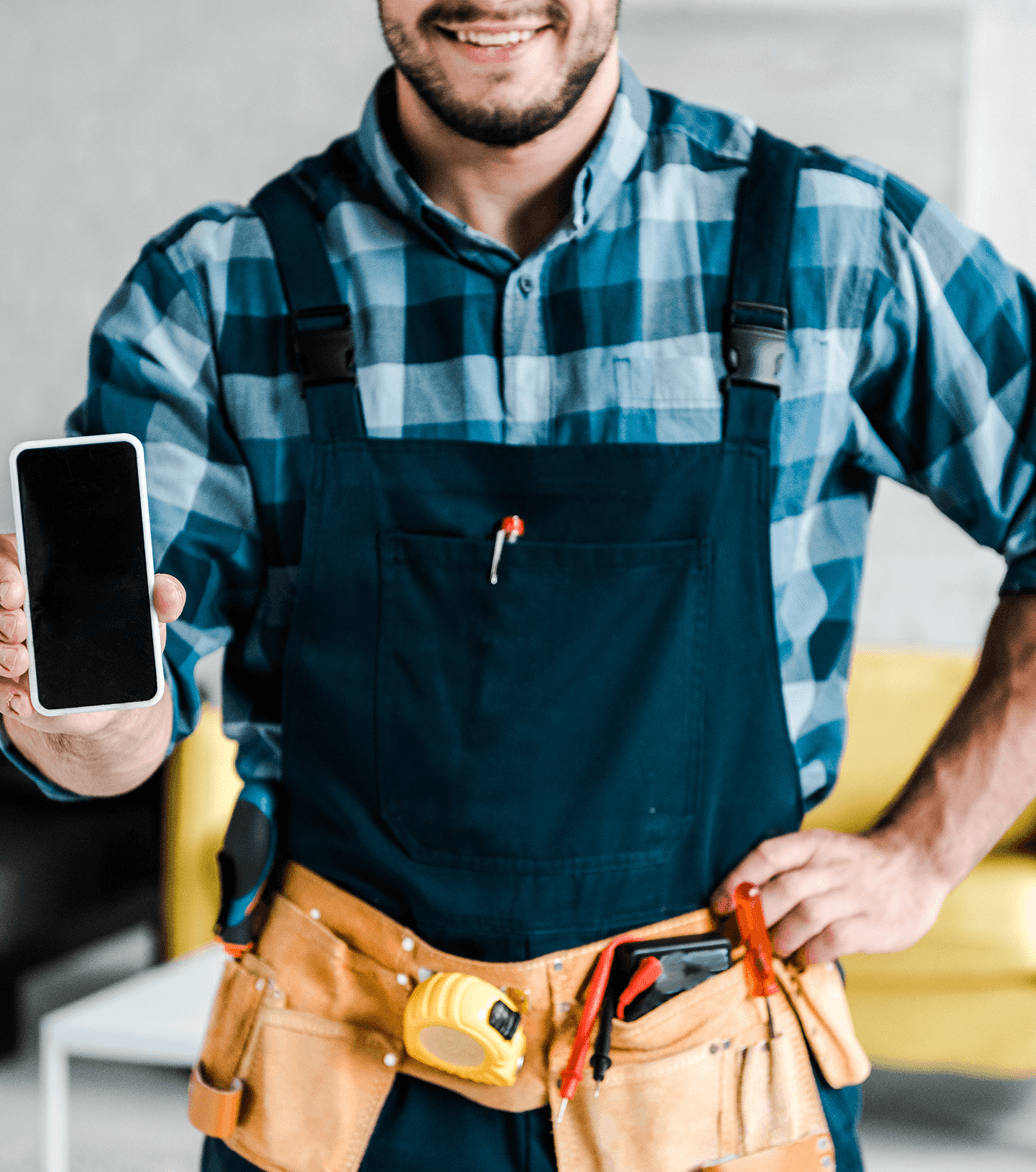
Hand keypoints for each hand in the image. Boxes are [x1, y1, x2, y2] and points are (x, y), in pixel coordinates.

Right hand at [0, 532, 185, 735]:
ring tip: (23, 659)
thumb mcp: (145, 620)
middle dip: (0, 613)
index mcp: (44, 583)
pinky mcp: (7, 687)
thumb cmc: (122, 644)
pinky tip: (23, 699)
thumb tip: (166, 593)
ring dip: (0, 652)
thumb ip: (162, 599)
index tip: (18, 586)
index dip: (5, 570)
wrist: (113, 698)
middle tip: (19, 623)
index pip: (10, 563)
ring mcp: (8, 648)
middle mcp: (18, 613)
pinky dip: (5, 695)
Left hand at [710, 827, 948, 964]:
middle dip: (757, 917)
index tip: (719, 904)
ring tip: (777, 947)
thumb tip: (739, 901)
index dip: (738, 880)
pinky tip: (807, 955)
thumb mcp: (822, 851)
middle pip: (783, 889)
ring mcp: (855, 894)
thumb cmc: (857, 865)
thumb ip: (788, 870)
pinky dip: (813, 952)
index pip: (767, 855)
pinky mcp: (874, 923)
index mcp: (813, 845)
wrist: (917, 863)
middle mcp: (832, 866)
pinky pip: (834, 939)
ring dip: (783, 937)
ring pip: (806, 915)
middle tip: (745, 936)